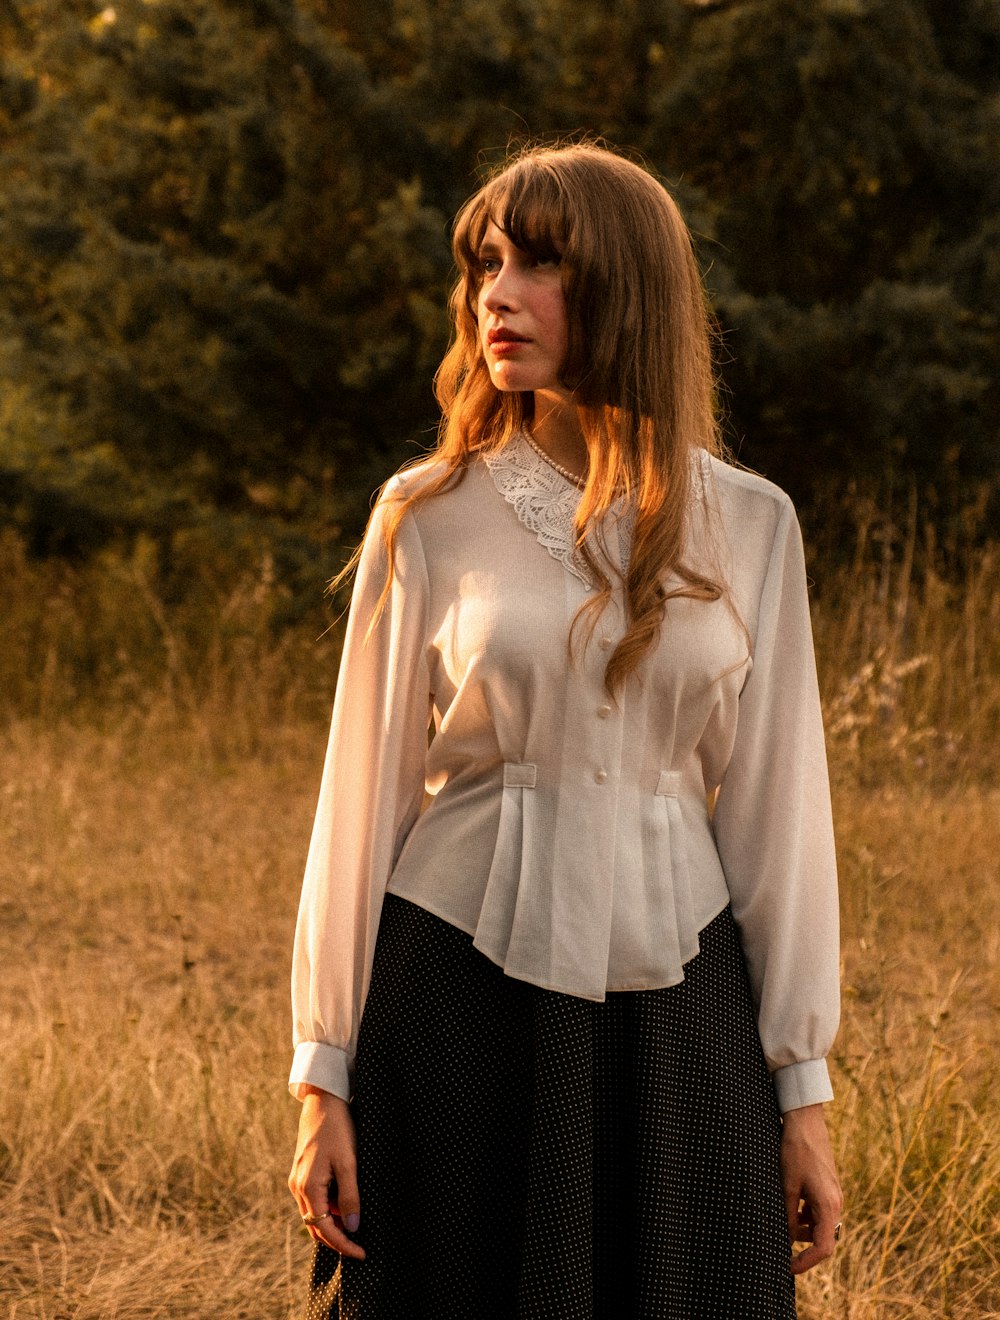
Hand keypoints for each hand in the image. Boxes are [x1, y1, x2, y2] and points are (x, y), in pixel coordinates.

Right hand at [288, 1086, 365, 1259]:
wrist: (322, 1102)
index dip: (343, 1245)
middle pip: (316, 1226)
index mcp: (308, 1187)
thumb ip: (350, 1196)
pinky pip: (313, 1200)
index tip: (362, 1253)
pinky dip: (328, 1208)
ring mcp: (297, 1180)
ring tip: (356, 1222)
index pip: (324, 1230)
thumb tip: (352, 1227)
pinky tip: (344, 1204)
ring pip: (313, 1214)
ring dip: (333, 1223)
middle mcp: (297, 1187)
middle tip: (360, 1244)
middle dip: (337, 1239)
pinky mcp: (301, 1173)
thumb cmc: (338, 1129)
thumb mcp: (349, 1163)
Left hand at [779, 1103, 841, 1275]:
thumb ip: (788, 1216)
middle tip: (782, 1249)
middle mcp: (836, 1203)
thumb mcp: (787, 1185)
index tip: (788, 1267)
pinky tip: (791, 1207)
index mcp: (828, 1206)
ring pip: (820, 1225)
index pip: (823, 1248)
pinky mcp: (828, 1187)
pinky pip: (819, 1211)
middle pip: (824, 1239)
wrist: (805, 1121)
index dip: (806, 1263)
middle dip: (803, 1247)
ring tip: (782, 1222)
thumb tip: (785, 1241)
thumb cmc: (795, 1151)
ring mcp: (833, 1195)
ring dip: (803, 1229)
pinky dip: (805, 1216)